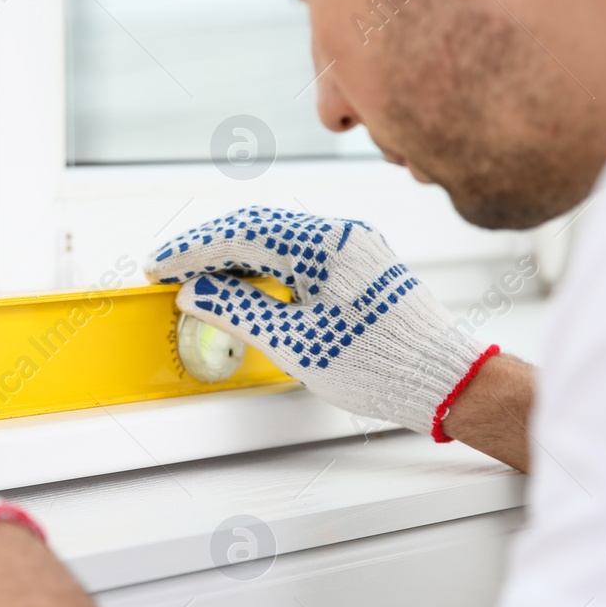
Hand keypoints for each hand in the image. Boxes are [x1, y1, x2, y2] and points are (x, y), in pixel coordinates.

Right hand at [146, 207, 496, 438]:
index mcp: (326, 245)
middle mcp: (342, 236)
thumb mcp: (294, 343)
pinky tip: (243, 283)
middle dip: (207, 248)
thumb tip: (197, 292)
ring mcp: (353, 248)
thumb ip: (237, 311)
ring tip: (197, 279)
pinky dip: (263, 265)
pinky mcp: (360, 265)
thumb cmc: (383, 363)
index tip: (160, 266)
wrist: (446, 379)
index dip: (192, 250)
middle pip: (256, 227)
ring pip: (277, 238)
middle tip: (168, 270)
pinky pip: (300, 252)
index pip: (241, 233)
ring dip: (233, 256)